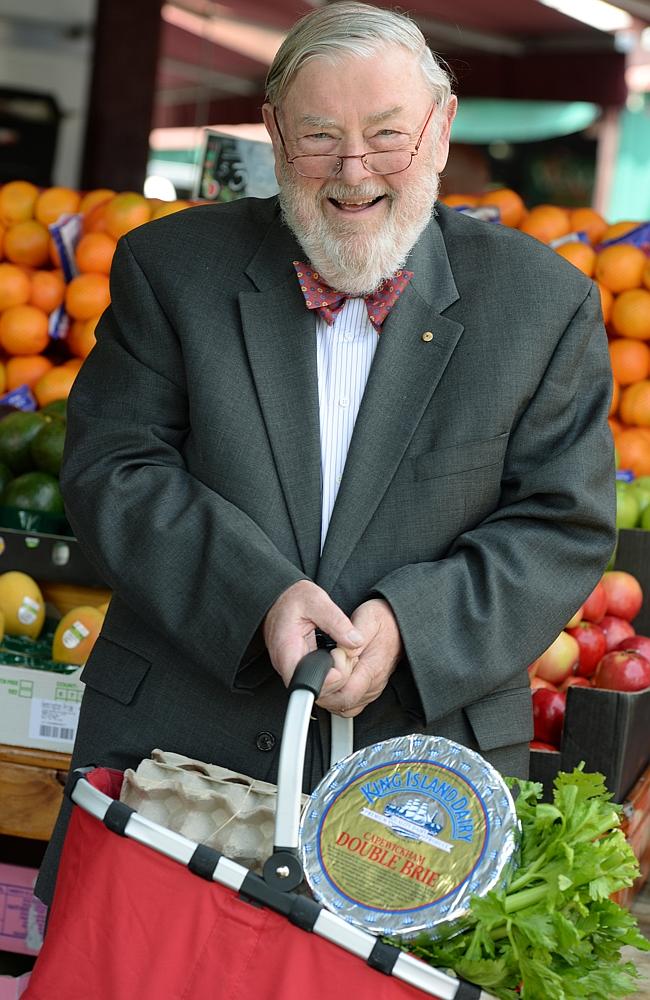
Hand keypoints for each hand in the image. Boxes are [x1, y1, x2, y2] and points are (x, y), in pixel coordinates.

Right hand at [263, 580, 363, 694]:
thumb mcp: (316, 601)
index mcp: (286, 649)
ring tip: (341, 653)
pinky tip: (336, 656)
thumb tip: (356, 641)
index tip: (340, 662)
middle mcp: (287, 665)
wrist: (278, 599)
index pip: (305, 681)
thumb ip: (336, 621)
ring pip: (318, 688)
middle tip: (345, 654)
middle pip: (315, 689)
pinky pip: (318, 680)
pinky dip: (331, 671)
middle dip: (337, 677)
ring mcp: (293, 668)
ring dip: (335, 675)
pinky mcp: (300, 668)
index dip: (327, 679)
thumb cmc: (293, 599)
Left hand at [317, 598, 402, 717]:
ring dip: (329, 696)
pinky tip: (333, 682)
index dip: (329, 685)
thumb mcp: (368, 619)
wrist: (398, 624)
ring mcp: (372, 689)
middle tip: (318, 671)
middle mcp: (373, 683)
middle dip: (324, 692)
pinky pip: (349, 703)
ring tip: (324, 676)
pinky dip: (337, 698)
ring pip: (344, 707)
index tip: (324, 665)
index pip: (347, 693)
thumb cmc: (383, 620)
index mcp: (372, 667)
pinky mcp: (369, 690)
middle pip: (342, 704)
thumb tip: (341, 652)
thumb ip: (353, 635)